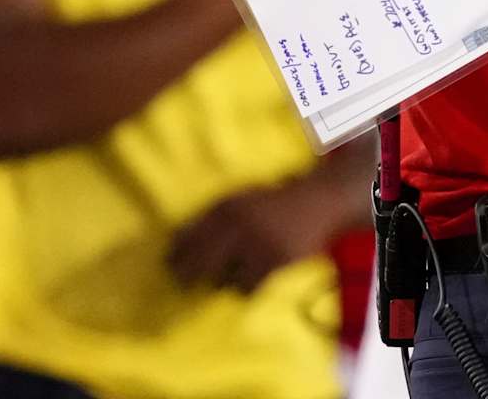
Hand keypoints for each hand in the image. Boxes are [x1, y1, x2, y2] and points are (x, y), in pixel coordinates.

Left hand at [168, 175, 341, 292]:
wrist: (321, 202)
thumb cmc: (276, 202)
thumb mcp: (241, 200)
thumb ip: (212, 217)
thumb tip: (174, 240)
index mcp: (227, 206)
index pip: (188, 235)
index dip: (175, 253)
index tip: (167, 264)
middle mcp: (238, 225)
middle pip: (200, 261)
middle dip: (188, 275)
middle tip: (185, 283)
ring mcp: (257, 244)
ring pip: (224, 278)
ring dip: (225, 280)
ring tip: (232, 274)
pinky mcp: (275, 261)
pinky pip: (248, 287)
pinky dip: (247, 286)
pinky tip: (253, 278)